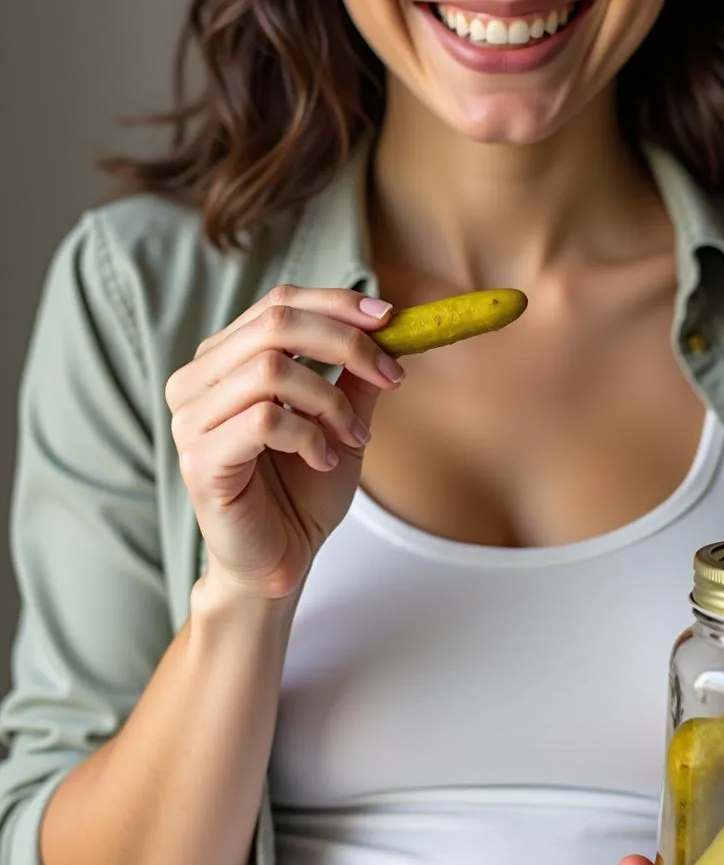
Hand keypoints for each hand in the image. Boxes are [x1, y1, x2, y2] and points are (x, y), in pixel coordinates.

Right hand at [166, 287, 403, 599]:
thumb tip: (388, 331)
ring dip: (330, 401)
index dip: (336, 304)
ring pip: (270, 370)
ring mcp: (191, 420)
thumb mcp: (340, 423)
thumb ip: (354, 379)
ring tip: (353, 436)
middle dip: (346, 344)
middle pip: (275, 324)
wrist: (280, 560)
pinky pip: (264, 421)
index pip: (277, 304)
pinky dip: (310, 436)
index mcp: (225, 361)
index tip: (390, 319)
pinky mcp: (200, 460)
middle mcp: (198, 381)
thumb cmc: (301, 493)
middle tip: (391, 375)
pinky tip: (324, 461)